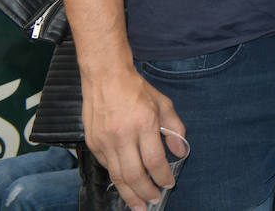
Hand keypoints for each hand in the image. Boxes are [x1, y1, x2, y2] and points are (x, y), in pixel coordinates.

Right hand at [82, 67, 184, 209]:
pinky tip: (125, 185)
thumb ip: (175, 129)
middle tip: (153, 202)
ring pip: (117, 175)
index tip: (169, 184)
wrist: (105, 77)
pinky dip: (117, 178)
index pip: (155, 160)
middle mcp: (123, 135)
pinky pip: (107, 167)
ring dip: (129, 194)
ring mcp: (105, 140)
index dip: (163, 176)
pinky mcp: (92, 143)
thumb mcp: (164, 104)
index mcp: (144, 123)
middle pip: (134, 174)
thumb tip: (181, 152)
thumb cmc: (137, 89)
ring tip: (138, 205)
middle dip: (145, 192)